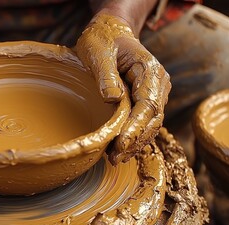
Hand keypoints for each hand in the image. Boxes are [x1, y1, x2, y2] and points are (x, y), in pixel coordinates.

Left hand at [76, 14, 170, 163]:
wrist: (109, 33)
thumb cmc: (102, 41)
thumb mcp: (98, 53)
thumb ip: (106, 75)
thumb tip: (113, 100)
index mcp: (149, 70)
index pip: (147, 104)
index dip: (135, 127)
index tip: (121, 143)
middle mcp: (158, 83)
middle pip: (152, 118)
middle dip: (135, 140)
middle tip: (114, 157)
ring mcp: (153, 92)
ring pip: (150, 123)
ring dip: (135, 143)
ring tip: (115, 158)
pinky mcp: (145, 100)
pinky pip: (144, 122)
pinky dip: (134, 137)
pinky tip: (120, 150)